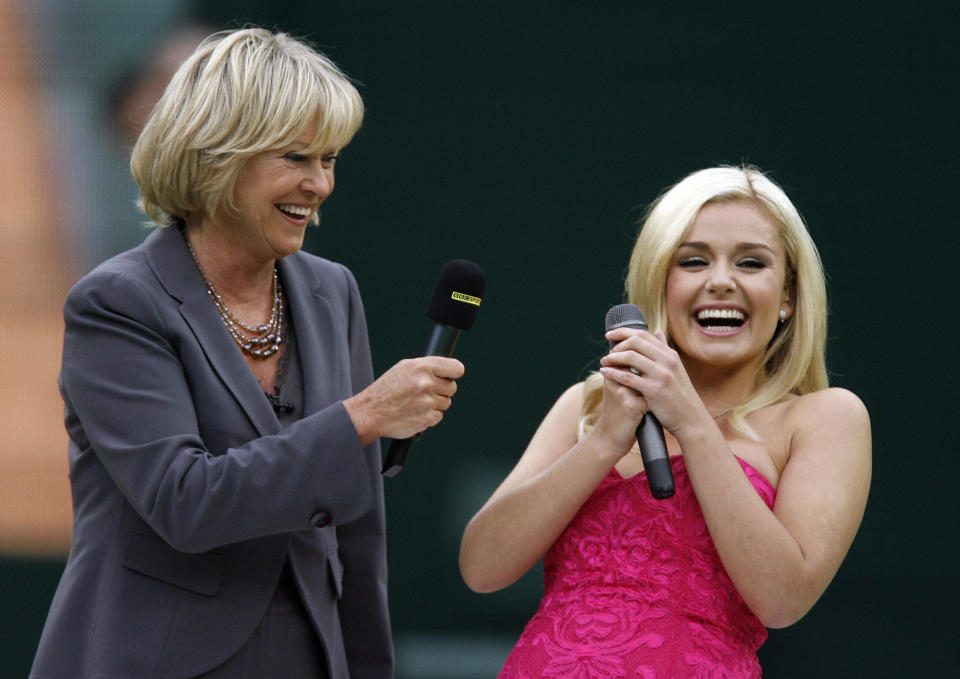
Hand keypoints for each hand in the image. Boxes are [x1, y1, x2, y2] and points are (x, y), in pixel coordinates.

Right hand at [344, 356, 464, 444]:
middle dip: (442, 390)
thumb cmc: (387, 389)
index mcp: (422, 367)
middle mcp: (426, 383)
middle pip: (452, 387)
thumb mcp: (404, 368)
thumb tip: (447, 371)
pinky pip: (439, 416)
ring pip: (446, 403)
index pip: (456, 368)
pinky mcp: (427, 418)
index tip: (451, 376)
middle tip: (426, 392)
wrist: (370, 412)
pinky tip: (415, 412)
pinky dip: (429, 416)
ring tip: (416, 403)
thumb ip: (427, 367)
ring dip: (435, 404)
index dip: (454, 373)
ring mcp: (428, 402)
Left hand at [599, 327, 707, 438]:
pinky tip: (604, 373)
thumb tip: (657, 331)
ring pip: (630, 357)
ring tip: (604, 362)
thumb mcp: (676, 369)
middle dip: (617, 344)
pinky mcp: (654, 390)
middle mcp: (667, 361)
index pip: (644, 334)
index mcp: (670, 355)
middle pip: (636, 341)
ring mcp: (661, 375)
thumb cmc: (680, 395)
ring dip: (613, 358)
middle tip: (607, 351)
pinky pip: (628, 377)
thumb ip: (665, 351)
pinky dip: (613, 373)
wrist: (690, 419)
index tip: (610, 335)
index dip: (623, 332)